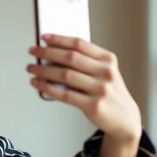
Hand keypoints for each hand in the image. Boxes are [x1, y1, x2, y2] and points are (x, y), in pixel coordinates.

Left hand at [26, 34, 141, 142]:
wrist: (125, 119)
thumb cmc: (110, 93)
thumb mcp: (105, 73)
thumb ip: (86, 63)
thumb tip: (54, 54)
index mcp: (108, 60)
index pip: (80, 44)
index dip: (60, 39)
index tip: (44, 37)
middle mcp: (105, 72)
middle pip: (70, 57)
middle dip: (48, 52)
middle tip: (33, 50)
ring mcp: (100, 89)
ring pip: (65, 75)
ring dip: (44, 70)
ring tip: (31, 68)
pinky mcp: (93, 106)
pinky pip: (65, 95)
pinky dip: (48, 88)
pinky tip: (38, 83)